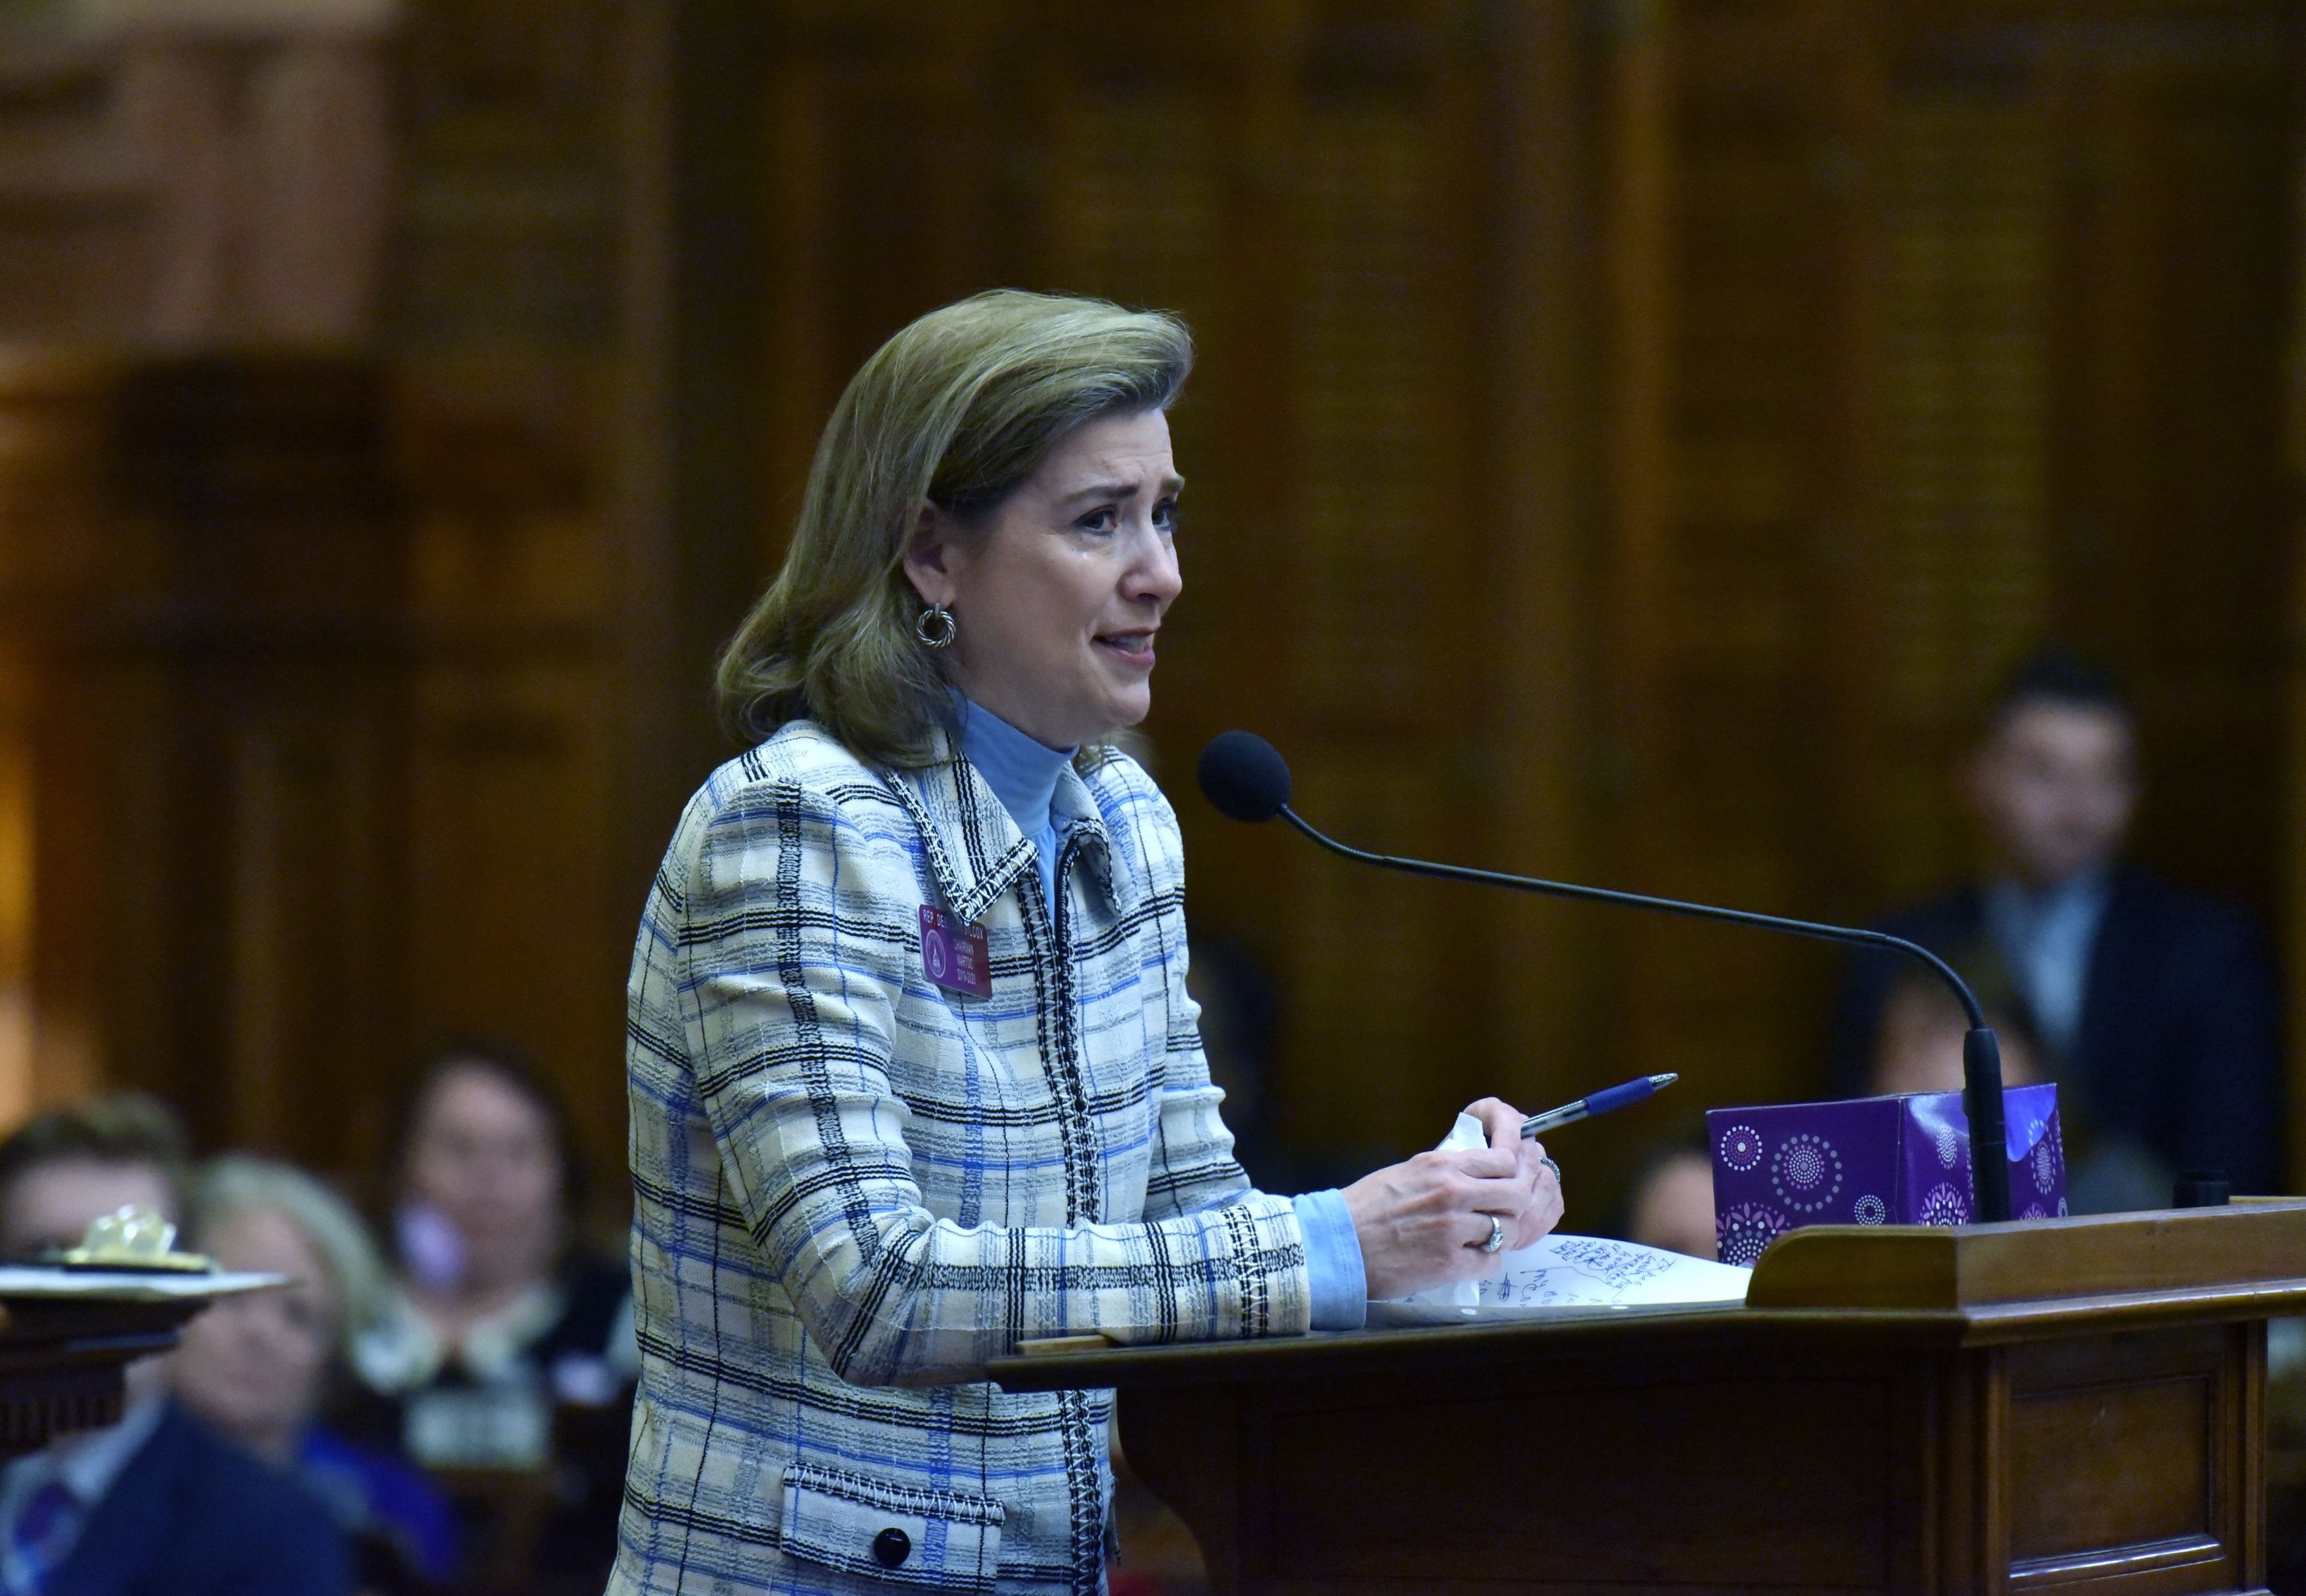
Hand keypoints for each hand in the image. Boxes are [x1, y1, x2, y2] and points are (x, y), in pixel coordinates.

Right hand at [1342, 1097, 1565, 1299]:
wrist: (1338, 1244)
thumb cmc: (1365, 1209)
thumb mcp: (1407, 1172)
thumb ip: (1444, 1171)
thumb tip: (1474, 1172)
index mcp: (1442, 1166)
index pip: (1504, 1161)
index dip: (1512, 1174)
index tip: (1507, 1182)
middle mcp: (1453, 1192)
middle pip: (1516, 1194)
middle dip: (1516, 1205)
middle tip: (1503, 1213)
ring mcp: (1453, 1228)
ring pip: (1508, 1229)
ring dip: (1500, 1236)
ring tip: (1482, 1239)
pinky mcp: (1449, 1262)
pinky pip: (1491, 1261)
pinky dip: (1485, 1261)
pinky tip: (1469, 1258)